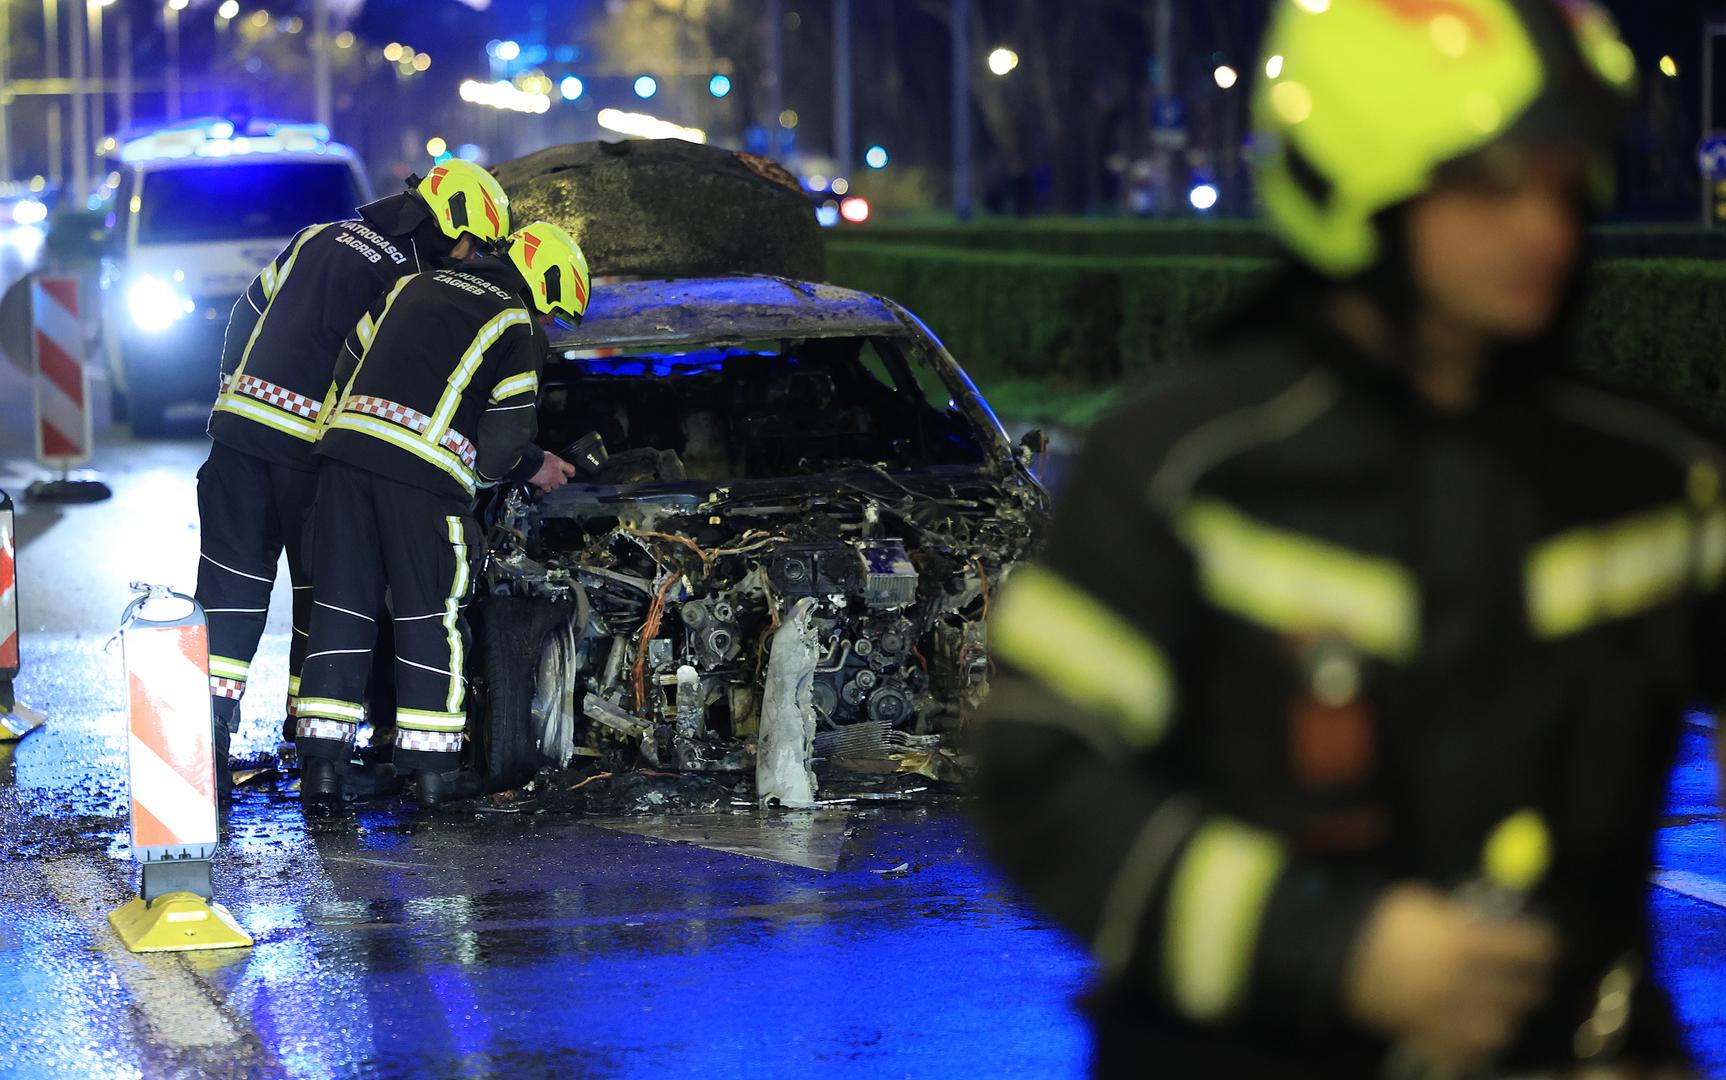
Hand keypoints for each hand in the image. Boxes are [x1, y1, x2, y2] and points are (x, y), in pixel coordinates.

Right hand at [528, 452, 577, 492]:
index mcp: (559, 464)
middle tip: (556, 478)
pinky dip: (545, 488)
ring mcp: (551, 480)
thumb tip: (553, 462)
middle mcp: (557, 474)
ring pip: (556, 486)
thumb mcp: (548, 455)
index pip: (571, 470)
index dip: (571, 472)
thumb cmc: (536, 457)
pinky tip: (543, 484)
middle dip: (561, 480)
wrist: (528, 464)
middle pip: (564, 481)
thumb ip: (553, 461)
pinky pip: (547, 489)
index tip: (570, 474)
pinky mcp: (544, 485)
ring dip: (553, 484)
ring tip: (548, 481)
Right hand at [1344, 883, 1558, 1072]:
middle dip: (1530, 983)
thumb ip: (1458, 919)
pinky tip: (1473, 1031)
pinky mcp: (1423, 1035)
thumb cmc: (1378, 919)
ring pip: (1498, 1029)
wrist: (1333, 951)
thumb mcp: (1422, 904)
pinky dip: (1473, 1045)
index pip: (1525, 947)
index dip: (1543, 944)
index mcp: (1462, 942)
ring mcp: (1443, 1013)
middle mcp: (1460, 982)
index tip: (1546, 943)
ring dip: (1505, 1017)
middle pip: (1520, 992)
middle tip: (1529, 977)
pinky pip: (1462, 1052)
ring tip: (1502, 1007)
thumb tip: (1487, 925)